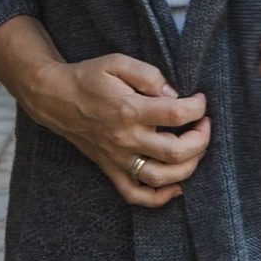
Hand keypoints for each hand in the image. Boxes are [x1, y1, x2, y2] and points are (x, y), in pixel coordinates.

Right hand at [26, 47, 210, 208]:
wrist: (56, 99)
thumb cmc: (89, 77)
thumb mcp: (117, 62)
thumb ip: (149, 75)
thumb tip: (174, 94)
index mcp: (129, 109)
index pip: (176, 114)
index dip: (197, 107)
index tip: (199, 100)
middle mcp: (125, 138)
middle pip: (176, 152)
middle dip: (201, 139)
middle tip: (204, 125)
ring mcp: (118, 158)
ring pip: (161, 178)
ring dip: (189, 168)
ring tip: (196, 151)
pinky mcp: (111, 169)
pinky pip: (135, 195)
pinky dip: (159, 198)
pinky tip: (176, 186)